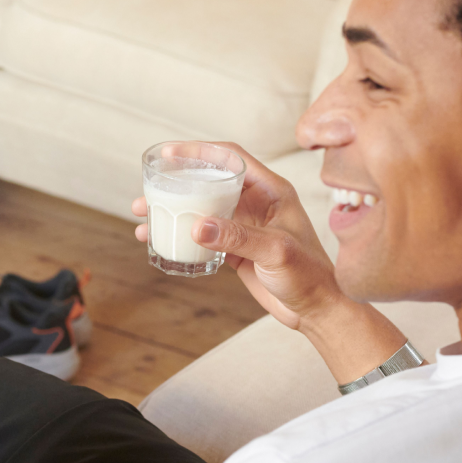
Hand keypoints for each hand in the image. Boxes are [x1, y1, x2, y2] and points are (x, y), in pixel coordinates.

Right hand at [134, 143, 339, 329]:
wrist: (317, 310)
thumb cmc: (310, 276)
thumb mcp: (275, 252)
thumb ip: (238, 238)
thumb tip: (198, 226)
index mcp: (272, 191)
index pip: (231, 158)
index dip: (199, 151)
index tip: (170, 154)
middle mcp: (257, 203)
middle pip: (210, 181)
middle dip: (176, 183)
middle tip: (147, 190)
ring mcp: (245, 225)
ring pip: (202, 207)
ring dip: (173, 210)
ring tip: (144, 217)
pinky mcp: (236, 248)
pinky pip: (202, 234)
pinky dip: (179, 234)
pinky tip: (160, 241)